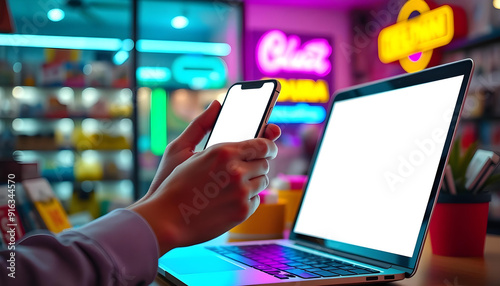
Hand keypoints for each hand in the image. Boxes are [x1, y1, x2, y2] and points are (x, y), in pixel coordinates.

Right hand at [133, 100, 280, 205]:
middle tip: (246, 167)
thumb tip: (216, 104)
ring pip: (263, 181)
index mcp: (224, 152)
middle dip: (258, 163)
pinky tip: (231, 199)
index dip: (269, 145)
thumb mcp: (181, 149)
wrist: (166, 220)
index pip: (263, 144)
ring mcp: (241, 193)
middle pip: (265, 163)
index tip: (269, 147)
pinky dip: (248, 198)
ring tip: (235, 183)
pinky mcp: (243, 211)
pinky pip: (257, 200)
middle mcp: (236, 171)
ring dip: (254, 181)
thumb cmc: (172, 183)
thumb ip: (202, 124)